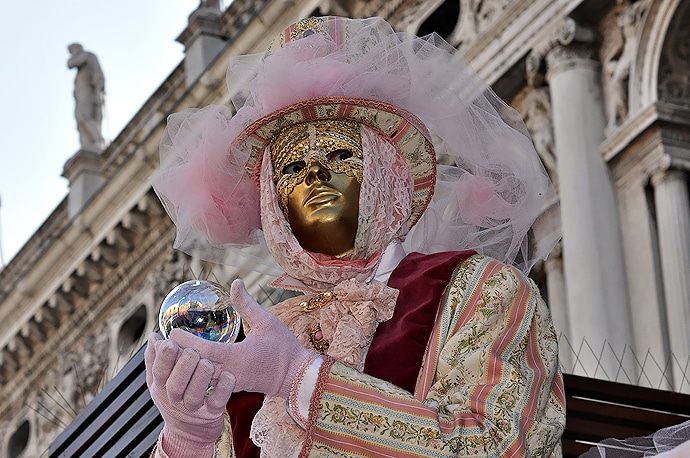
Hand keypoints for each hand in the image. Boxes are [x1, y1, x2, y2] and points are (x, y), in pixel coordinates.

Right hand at [145, 332, 234, 456]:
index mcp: (160, 387)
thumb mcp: (160, 383)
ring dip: (201, 377)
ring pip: (194, 396)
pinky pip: (217, 403)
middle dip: (183, 367)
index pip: (158, 372)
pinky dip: (223, 389)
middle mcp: (174, 400)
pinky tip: (228, 375)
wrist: (188, 435)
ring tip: (207, 362)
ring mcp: (193, 409)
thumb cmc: (175, 399)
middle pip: (174, 385)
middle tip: (192, 352)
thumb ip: (155, 359)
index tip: (170, 341)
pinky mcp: (211, 414)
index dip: (163, 358)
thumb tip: (154, 336)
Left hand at [170, 279, 313, 397]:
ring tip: (168, 355)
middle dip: (177, 356)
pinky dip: (196, 374)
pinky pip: (208, 383)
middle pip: (195, 367)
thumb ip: (248, 304)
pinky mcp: (232, 388)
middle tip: (160, 343)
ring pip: (200, 378)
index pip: (203, 351)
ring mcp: (230, 384)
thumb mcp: (268, 322)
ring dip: (184, 367)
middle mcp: (230, 373)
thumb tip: (236, 282)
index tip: (170, 332)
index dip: (185, 342)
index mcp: (237, 357)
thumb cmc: (285, 348)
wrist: (297, 377)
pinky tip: (187, 366)